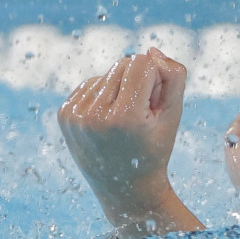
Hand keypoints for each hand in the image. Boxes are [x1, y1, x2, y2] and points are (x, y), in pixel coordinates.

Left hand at [58, 48, 203, 238]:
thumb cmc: (154, 148)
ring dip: (122, 87)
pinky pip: (92, 83)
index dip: (157, 78)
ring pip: (108, 72)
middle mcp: (95, 114)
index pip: (142, 62)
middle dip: (139, 81)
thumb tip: (151, 50)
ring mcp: (75, 115)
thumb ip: (174, 76)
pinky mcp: (64, 114)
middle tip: (143, 112)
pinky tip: (110, 118)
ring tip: (126, 118)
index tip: (156, 104)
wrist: (123, 188)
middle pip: (124, 64)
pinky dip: (105, 94)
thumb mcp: (175, 113)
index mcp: (125, 116)